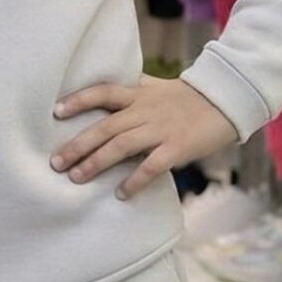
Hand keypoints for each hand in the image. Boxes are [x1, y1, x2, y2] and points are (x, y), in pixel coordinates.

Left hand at [51, 76, 237, 200]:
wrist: (226, 101)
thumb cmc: (188, 97)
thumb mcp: (156, 87)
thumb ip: (132, 91)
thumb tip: (104, 93)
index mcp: (138, 95)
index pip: (102, 93)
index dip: (78, 100)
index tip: (56, 112)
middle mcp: (144, 111)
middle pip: (104, 127)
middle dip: (77, 145)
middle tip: (55, 162)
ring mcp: (160, 130)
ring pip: (121, 146)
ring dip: (96, 163)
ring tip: (76, 178)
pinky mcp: (176, 147)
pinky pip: (151, 167)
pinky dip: (134, 181)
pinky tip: (120, 193)